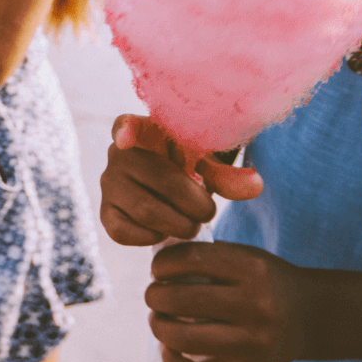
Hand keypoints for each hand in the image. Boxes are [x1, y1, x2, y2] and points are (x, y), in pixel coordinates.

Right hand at [100, 116, 262, 245]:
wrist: (172, 192)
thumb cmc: (189, 169)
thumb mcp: (208, 165)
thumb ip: (228, 175)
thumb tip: (256, 185)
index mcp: (143, 130)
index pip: (127, 124)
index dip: (125, 131)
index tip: (125, 138)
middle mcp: (118, 153)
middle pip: (159, 180)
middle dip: (192, 203)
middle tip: (208, 212)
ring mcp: (109, 183)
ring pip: (146, 211)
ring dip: (178, 224)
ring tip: (192, 224)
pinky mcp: (106, 212)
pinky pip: (123, 231)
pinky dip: (151, 237)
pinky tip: (165, 231)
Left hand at [148, 241, 310, 361]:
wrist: (310, 315)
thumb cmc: (266, 280)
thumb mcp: (246, 256)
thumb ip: (209, 256)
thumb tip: (160, 261)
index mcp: (252, 268)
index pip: (191, 258)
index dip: (164, 263)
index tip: (157, 268)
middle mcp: (255, 304)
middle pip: (182, 299)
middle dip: (156, 296)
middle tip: (153, 295)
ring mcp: (253, 342)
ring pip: (185, 338)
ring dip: (160, 327)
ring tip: (158, 319)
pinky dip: (174, 359)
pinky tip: (169, 347)